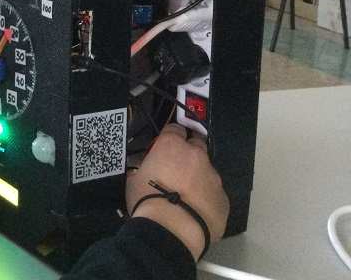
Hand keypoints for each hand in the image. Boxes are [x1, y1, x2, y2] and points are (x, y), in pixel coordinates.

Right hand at [127, 124, 229, 259]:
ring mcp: (214, 177)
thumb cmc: (147, 199)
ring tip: (186, 196)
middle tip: (178, 167)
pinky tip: (196, 211)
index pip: (175, 128)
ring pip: (207, 171)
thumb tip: (146, 168)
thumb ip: (143, 167)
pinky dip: (206, 198)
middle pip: (197, 144)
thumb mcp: (134, 178)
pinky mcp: (224, 199)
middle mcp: (196, 156)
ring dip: (198, 177)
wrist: (172, 230)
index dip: (171, 137)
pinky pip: (215, 194)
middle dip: (190, 152)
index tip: (166, 147)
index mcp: (172, 145)